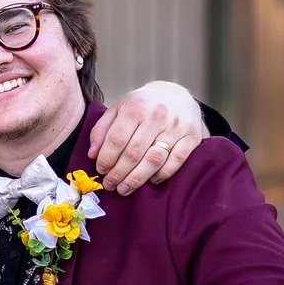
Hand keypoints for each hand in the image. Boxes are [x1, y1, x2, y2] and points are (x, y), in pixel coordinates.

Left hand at [87, 80, 205, 194]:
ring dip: (137, 179)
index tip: (101, 171)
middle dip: (118, 173)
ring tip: (124, 188)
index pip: (116, 139)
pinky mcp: (191, 136)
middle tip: (110, 185)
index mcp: (135, 107)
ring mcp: (176, 126)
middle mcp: (156, 115)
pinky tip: (150, 181)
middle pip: (133, 153)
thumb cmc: (142, 106)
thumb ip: (102, 129)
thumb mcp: (119, 109)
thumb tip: (92, 154)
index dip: (106, 159)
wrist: (176, 96)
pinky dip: (162, 174)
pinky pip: (176, 161)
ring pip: (154, 159)